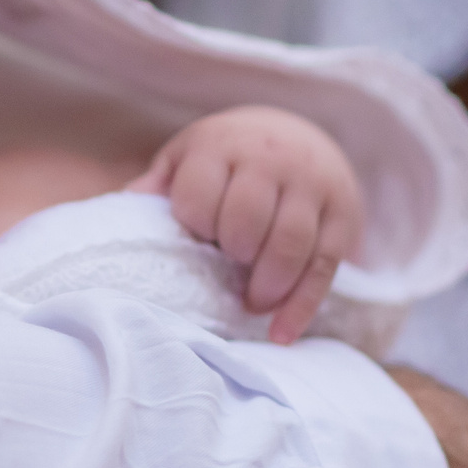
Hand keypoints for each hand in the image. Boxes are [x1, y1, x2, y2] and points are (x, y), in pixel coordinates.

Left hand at [132, 106, 362, 343]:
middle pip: (247, 220)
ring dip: (268, 286)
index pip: (199, 196)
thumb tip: (124, 206)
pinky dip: (302, 305)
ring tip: (251, 304)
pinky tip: (281, 333)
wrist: (298, 134)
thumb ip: (159, 183)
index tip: (195, 239)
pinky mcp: (343, 212)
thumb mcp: (190, 157)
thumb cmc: (229, 157)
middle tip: (227, 270)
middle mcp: (270, 159)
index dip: (194, 227)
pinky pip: (325, 266)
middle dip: (232, 255)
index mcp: (222, 145)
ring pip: (291, 243)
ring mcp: (311, 184)